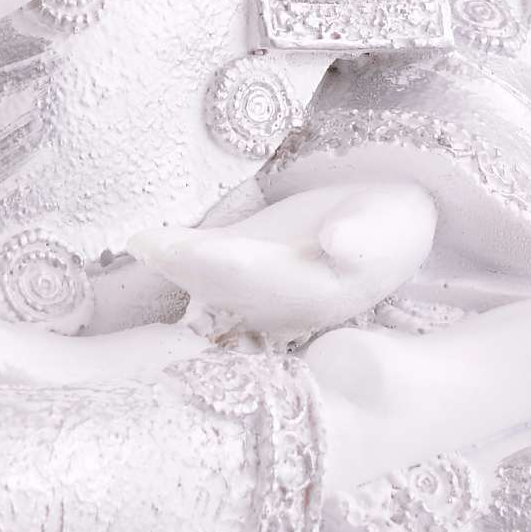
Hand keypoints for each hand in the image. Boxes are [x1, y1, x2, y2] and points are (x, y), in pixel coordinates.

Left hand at [126, 180, 437, 340]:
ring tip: (140, 242)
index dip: (214, 262)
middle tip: (144, 242)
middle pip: (219, 288)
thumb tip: (336, 239)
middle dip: (182, 268)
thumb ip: (362, 237)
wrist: (389, 228)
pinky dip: (175, 260)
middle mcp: (276, 307)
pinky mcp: (240, 272)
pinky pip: (202, 273)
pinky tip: (144, 243)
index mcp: (312, 295)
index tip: (178, 246)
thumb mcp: (390, 226)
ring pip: (205, 287)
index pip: (254, 278)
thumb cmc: (389, 224)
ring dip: (173, 270)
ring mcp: (255, 294)